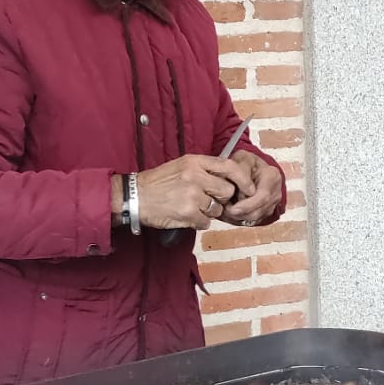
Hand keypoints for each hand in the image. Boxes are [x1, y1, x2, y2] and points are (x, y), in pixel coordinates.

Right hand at [136, 155, 253, 229]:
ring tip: (190, 207)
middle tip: (207, 200)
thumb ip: (203, 170)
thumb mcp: (180, 166)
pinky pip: (205, 222)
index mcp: (195, 162)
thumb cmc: (157, 183)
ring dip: (207, 212)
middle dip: (221, 199)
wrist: (134, 197)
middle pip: (227, 191)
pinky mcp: (188, 212)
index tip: (249, 188)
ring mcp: (192, 195)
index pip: (229, 166)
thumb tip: (226, 179)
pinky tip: (184, 216)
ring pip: (216, 209)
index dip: (243, 179)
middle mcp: (195, 176)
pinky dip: (197, 222)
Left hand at [220, 152, 284, 226]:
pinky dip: (240, 219)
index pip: (263, 196)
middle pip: (259, 210)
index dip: (247, 205)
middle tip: (224, 211)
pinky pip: (253, 220)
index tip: (232, 208)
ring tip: (225, 210)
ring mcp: (272, 203)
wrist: (251, 168)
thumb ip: (242, 171)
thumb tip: (245, 188)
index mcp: (272, 176)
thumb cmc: (246, 163)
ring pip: (255, 218)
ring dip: (239, 217)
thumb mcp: (242, 159)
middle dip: (240, 213)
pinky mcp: (265, 211)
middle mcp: (275, 192)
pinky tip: (230, 213)